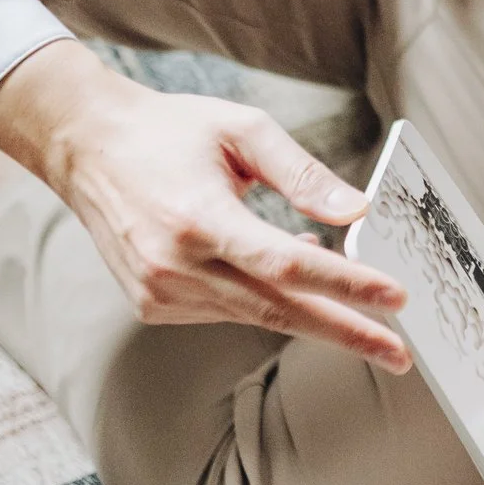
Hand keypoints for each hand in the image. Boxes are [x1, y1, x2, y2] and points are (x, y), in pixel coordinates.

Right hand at [0, 41, 408, 367]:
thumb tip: (356, 211)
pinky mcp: (152, 304)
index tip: (393, 299)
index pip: (286, 264)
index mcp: (197, 218)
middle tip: (397, 353)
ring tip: (360, 315)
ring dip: (311, 317)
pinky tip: (286, 283)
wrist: (86, 147)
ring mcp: (158, 291)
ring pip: (254, 316)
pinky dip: (265, 302)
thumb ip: (303, 173)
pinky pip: (227, 312)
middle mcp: (173, 264)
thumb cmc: (169, 132)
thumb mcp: (243, 130)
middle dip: (344, 333)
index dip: (344, 284)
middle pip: (276, 309)